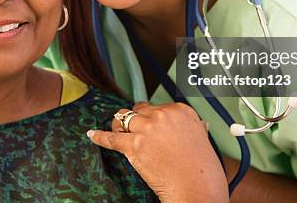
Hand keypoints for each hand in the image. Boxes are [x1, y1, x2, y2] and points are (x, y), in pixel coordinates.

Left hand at [87, 102, 228, 202]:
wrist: (197, 190)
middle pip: (139, 110)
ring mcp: (148, 129)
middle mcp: (164, 115)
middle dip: (136, 121)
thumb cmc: (202, 170)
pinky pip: (111, 138)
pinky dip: (100, 137)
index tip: (148, 124)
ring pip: (123, 118)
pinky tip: (93, 135)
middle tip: (135, 132)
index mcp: (181, 110)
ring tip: (118, 132)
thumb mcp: (203, 139)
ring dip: (119, 126)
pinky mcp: (135, 145)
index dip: (150, 117)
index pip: (157, 106)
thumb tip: (197, 125)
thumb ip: (194, 128)